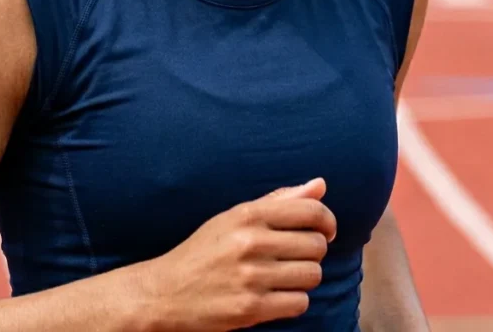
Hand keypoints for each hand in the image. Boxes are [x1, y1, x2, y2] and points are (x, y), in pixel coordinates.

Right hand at [138, 178, 335, 330]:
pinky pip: (300, 303)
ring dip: (304, 278)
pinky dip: (293, 300)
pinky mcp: (251, 308)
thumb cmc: (205, 251)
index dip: (327, 220)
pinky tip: (275, 295)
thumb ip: (279, 200)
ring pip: (312, 275)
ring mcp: (251, 276)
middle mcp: (250, 242)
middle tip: (294, 256)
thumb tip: (321, 184)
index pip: (310, 210)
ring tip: (284, 276)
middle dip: (312, 252)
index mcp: (247, 215)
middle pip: (316, 245)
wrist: (166, 292)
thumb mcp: (234, 217)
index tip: (324, 230)